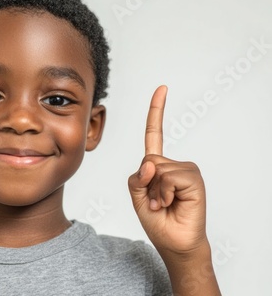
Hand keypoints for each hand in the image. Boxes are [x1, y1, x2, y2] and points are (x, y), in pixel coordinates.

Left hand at [128, 85, 207, 254]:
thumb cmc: (157, 219)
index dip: (157, 111)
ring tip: (165, 204)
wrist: (174, 242)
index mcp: (157, 166)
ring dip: (155, 192)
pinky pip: (170, 177)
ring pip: (157, 168)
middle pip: (147, 158)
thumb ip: (137, 177)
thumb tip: (151, 162)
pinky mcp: (194, 178)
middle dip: (145, 184)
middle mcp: (172, 164)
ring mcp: (185, 170)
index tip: (162, 88)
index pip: (155, 134)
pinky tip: (172, 203)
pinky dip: (165, 193)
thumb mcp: (137, 196)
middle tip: (156, 202)